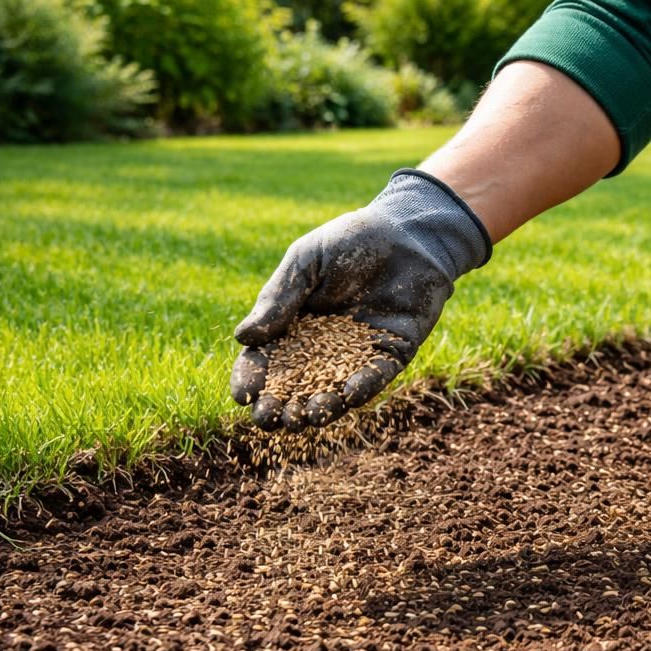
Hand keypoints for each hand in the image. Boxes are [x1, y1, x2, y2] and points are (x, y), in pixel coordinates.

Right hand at [229, 170, 490, 430]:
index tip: (242, 396)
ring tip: (305, 417)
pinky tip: (347, 396)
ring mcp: (359, 353)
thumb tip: (242, 338)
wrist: (408, 231)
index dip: (252, 379)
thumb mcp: (306, 263)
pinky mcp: (393, 353)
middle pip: (297, 385)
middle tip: (270, 419)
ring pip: (335, 390)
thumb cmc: (350, 240)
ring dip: (320, 407)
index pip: (266, 360)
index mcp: (294, 325)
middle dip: (281, 404)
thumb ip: (279, 299)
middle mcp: (324, 347)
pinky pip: (376, 377)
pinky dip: (361, 388)